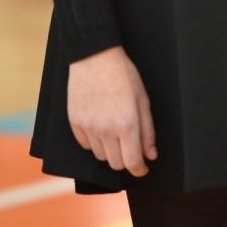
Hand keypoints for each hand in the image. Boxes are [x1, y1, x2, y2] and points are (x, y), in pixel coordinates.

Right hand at [67, 45, 157, 176]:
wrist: (95, 56)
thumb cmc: (123, 74)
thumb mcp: (142, 99)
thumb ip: (147, 130)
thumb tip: (151, 154)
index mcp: (127, 124)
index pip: (132, 163)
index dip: (139, 170)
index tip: (143, 168)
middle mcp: (106, 130)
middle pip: (115, 163)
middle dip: (126, 159)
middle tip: (130, 146)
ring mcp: (88, 127)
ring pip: (100, 156)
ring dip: (110, 150)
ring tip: (114, 130)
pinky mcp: (74, 122)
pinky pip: (85, 144)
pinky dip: (94, 141)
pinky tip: (99, 126)